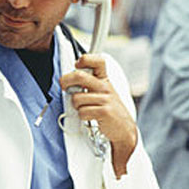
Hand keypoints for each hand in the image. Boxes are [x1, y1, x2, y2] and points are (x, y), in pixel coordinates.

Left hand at [60, 54, 136, 176]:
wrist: (124, 129)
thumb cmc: (109, 110)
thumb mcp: (102, 93)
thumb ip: (88, 84)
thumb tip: (68, 81)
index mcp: (105, 80)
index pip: (98, 61)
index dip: (85, 59)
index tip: (77, 65)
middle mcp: (105, 87)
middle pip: (79, 76)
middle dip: (66, 81)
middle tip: (64, 86)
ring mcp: (105, 99)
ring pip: (76, 98)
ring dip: (76, 106)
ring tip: (84, 109)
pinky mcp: (104, 112)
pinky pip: (82, 112)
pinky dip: (82, 116)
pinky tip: (90, 117)